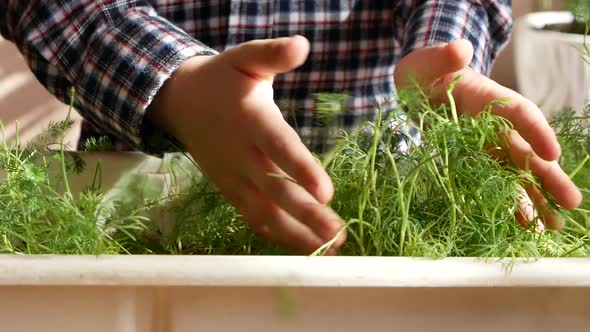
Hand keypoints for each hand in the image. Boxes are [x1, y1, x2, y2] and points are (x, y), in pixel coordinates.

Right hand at [148, 35, 344, 253]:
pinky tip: (303, 245)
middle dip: (307, 214)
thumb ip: (272, 54)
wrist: (181, 103)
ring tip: (329, 248)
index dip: (301, 170)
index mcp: (250, 119)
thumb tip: (303, 45)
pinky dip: (277, 234)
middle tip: (337, 233)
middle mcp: (241, 154)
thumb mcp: (245, 58)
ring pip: (265, 212)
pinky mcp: (230, 190)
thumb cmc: (222, 79)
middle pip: (275, 190)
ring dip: (296, 233)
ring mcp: (234, 177)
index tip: (325, 193)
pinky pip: (253, 217)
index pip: (278, 147)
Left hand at [394, 40, 582, 229]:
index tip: (551, 152)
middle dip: (547, 176)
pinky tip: (520, 226)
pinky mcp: (473, 160)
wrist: (418, 86)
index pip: (519, 112)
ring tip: (551, 227)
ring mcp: (486, 145)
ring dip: (532, 199)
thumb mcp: (428, 61)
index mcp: (489, 98)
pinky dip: (506, 203)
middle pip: (526, 150)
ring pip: (515, 174)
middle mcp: (495, 124)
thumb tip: (459, 49)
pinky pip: (493, 184)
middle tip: (572, 202)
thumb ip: (443, 56)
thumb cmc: (426, 71)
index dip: (536, 131)